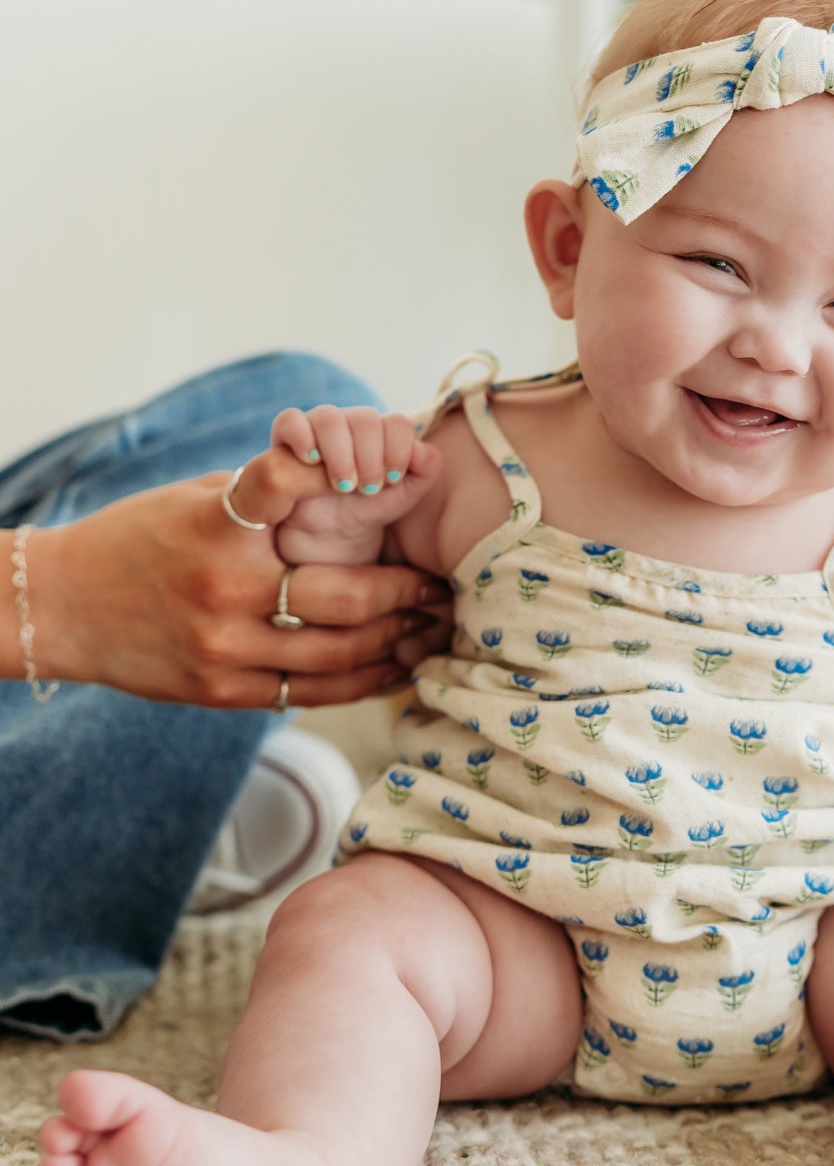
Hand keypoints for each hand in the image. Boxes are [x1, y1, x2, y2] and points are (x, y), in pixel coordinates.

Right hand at [30, 459, 452, 708]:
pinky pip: (313, 692)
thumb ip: (268, 498)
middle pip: (344, 596)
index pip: (285, 482)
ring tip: (429, 625)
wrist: (63, 607)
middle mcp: (224, 586)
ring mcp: (224, 647)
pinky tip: (397, 665)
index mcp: (217, 523)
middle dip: (406, 590)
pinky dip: (365, 680)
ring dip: (398, 639)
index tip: (401, 472)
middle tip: (438, 583)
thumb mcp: (198, 499)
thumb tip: (354, 482)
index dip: (345, 473)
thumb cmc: (142, 539)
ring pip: (340, 652)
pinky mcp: (223, 692)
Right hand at [268, 404, 442, 563]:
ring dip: (339, 454)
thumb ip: (426, 469)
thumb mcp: (407, 493)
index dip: (398, 451)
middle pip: (365, 418)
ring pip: (329, 417)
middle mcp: (352, 422)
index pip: (396, 422)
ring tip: (342, 485)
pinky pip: (290, 420)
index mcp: (383, 430)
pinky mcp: (289, 436)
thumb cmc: (372, 506)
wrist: (335, 530)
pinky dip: (301, 436)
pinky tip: (311, 459)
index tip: (392, 480)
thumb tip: (421, 450)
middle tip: (367, 488)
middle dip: (369, 458)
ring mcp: (319, 425)